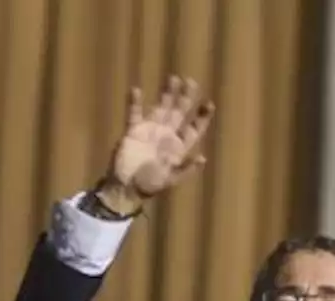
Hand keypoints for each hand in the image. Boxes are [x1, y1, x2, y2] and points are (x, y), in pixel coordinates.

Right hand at [98, 75, 214, 212]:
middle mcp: (166, 136)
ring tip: (173, 78)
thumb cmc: (149, 185)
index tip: (209, 103)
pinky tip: (137, 90)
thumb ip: (186, 169)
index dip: (202, 117)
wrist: (125, 187)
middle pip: (179, 113)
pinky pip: (134, 113)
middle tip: (192, 81)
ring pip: (160, 108)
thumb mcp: (170, 180)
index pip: (193, 129)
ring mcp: (150, 131)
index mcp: (179, 148)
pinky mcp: (133, 130)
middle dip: (186, 99)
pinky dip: (135, 103)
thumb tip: (203, 158)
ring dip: (167, 95)